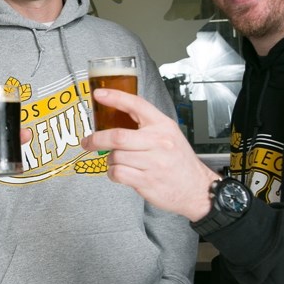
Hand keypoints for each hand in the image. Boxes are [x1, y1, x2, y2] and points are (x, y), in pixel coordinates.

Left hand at [81, 88, 218, 221]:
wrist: (196, 188)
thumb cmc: (179, 161)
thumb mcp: (169, 134)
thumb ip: (146, 124)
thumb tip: (115, 114)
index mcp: (163, 125)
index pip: (136, 105)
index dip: (115, 97)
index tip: (98, 95)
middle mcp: (158, 142)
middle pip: (117, 136)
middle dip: (97, 139)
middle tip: (87, 141)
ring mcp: (153, 163)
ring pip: (115, 157)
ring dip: (110, 160)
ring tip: (118, 162)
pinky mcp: (147, 181)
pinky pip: (118, 173)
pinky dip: (113, 173)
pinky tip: (120, 173)